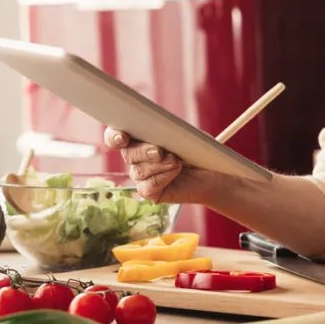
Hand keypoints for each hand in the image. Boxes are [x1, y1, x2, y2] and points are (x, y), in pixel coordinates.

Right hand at [103, 127, 223, 205]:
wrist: (211, 171)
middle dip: (143, 151)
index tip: (122, 137)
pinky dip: (163, 177)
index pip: (114, 136)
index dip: (113, 137)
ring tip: (176, 160)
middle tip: (159, 151)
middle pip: (128, 154)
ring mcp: (141, 176)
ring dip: (159, 164)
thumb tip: (156, 133)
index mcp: (138, 137)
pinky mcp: (150, 192)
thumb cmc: (195, 147)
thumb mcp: (183, 134)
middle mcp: (135, 157)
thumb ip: (167, 131)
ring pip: (139, 171)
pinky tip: (176, 171)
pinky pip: (148, 186)